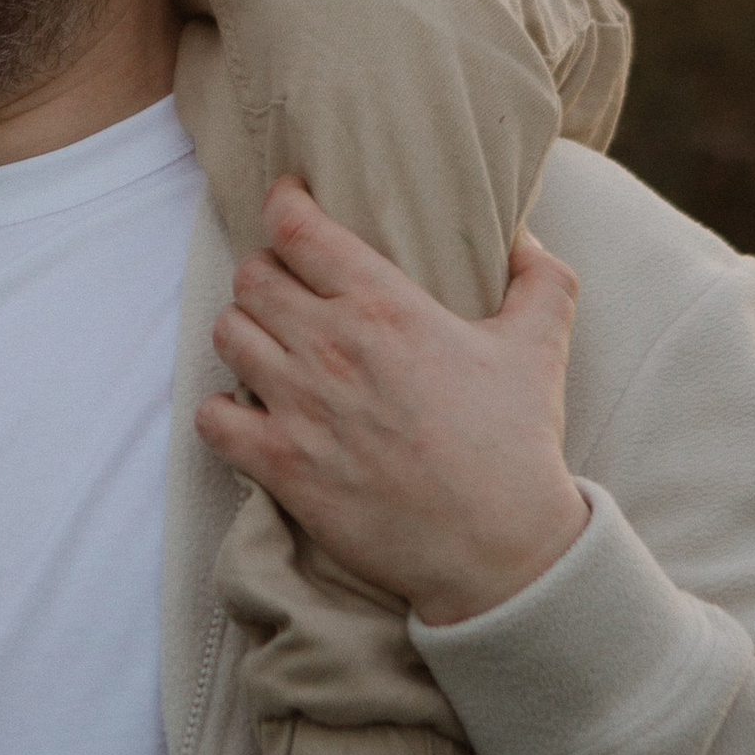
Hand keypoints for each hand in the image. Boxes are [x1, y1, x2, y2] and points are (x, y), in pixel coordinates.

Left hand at [197, 181, 589, 626]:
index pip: (297, 228)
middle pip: (251, 277)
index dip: (284, 205)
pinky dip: (221, 411)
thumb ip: (540, 277)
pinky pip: (211, 418)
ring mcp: (298, 407)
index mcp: (384, 306)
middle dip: (265, 274)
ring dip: (243, 334)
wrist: (501, 549)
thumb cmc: (518, 444)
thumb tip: (523, 233)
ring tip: (269, 346)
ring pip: (226, 335)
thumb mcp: (542, 344)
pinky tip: (250, 412)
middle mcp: (330, 347)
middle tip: (287, 290)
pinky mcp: (280, 465)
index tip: (288, 205)